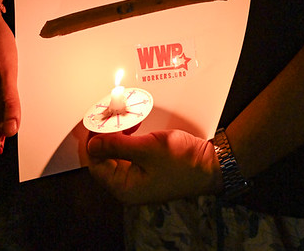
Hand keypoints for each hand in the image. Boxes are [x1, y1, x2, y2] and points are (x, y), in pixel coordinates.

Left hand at [87, 129, 221, 203]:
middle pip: (104, 159)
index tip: (98, 119)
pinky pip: (128, 153)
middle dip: (105, 135)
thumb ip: (117, 145)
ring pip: (116, 154)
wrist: (210, 165)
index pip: (96, 164)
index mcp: (124, 188)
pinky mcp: (147, 168)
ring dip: (116, 134)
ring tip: (123, 118)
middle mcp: (128, 186)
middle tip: (111, 114)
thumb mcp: (147, 149)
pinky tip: (134, 126)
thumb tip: (93, 143)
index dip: (94, 140)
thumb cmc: (182, 161)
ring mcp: (138, 178)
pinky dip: (127, 138)